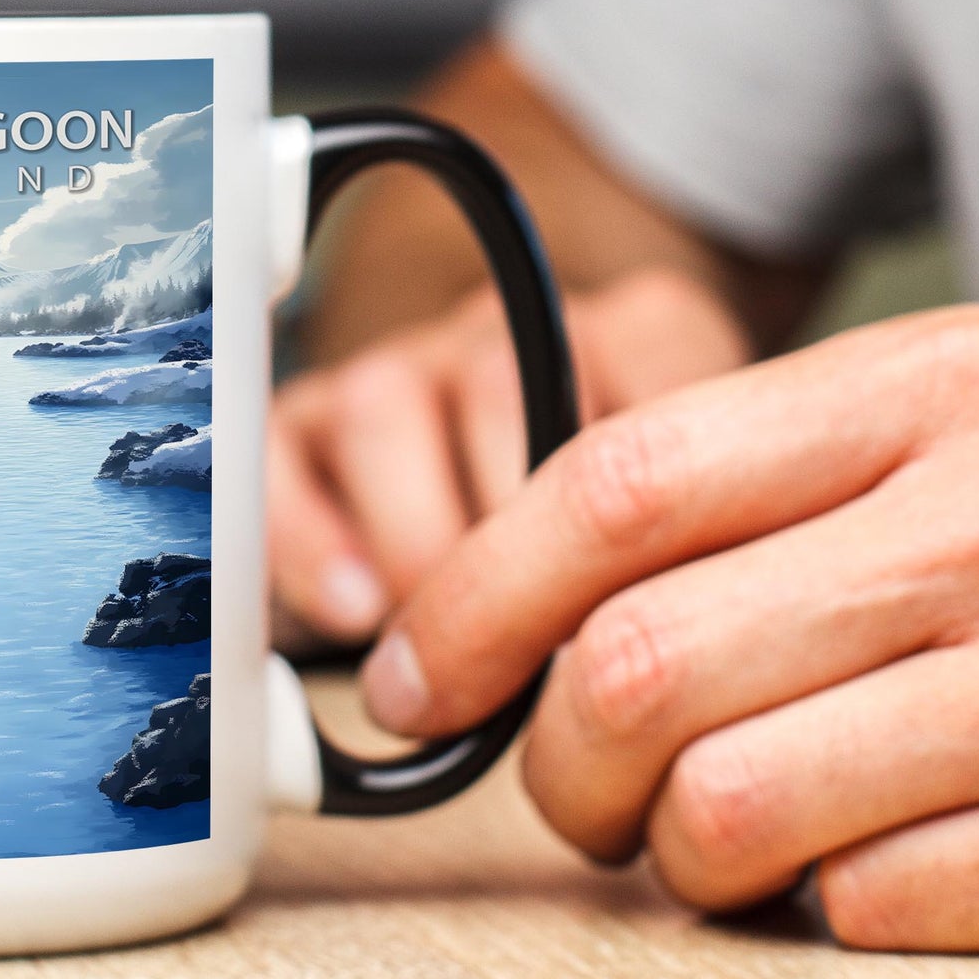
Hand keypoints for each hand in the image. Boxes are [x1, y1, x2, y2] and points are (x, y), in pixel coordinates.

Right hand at [269, 265, 750, 646]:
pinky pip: (277, 455)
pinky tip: (356, 612)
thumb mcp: (699, 532)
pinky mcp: (308, 424)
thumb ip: (700, 557)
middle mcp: (511, 332)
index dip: (642, 505)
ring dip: (415, 541)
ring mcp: (404, 368)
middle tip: (537, 644)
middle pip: (498, 387)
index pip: (652, 375)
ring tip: (447, 644)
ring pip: (382, 406)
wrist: (527, 527)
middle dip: (514, 537)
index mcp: (633, 337)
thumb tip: (671, 646)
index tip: (641, 609)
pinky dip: (307, 538)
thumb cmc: (631, 549)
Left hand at [357, 307, 978, 951]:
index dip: (466, 605)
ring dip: (682, 868)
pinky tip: (898, 879)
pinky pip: (883, 918)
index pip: (613, 489)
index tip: (410, 688)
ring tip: (734, 853)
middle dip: (554, 774)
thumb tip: (578, 594)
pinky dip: (845, 922)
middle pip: (636, 669)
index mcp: (951, 391)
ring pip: (730, 813)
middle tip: (583, 805)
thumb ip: (813, 479)